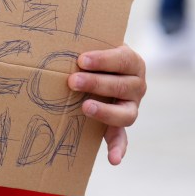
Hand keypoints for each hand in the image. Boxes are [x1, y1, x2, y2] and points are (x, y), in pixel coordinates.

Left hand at [67, 43, 146, 165]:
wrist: (104, 68)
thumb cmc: (95, 53)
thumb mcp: (96, 43)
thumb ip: (85, 42)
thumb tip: (57, 36)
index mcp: (133, 62)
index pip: (122, 60)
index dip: (103, 60)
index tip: (81, 60)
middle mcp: (137, 85)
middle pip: (122, 86)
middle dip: (96, 83)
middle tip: (72, 81)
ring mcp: (132, 106)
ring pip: (125, 113)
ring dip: (105, 112)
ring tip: (85, 108)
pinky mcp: (122, 124)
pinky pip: (123, 138)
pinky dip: (118, 148)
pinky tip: (112, 159)